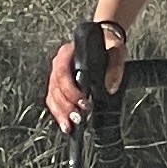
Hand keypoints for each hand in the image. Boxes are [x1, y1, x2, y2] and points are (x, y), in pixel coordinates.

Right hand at [45, 21, 125, 136]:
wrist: (104, 41)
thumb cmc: (106, 44)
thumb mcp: (114, 50)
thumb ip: (114, 67)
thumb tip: (110, 87)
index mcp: (69, 53)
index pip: (62, 71)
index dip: (70, 89)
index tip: (82, 101)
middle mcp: (60, 64)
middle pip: (55, 87)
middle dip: (66, 106)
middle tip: (77, 118)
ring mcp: (57, 75)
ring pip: (52, 97)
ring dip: (60, 113)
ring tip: (70, 126)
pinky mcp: (60, 86)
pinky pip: (53, 102)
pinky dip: (59, 114)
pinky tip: (66, 124)